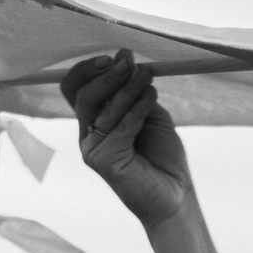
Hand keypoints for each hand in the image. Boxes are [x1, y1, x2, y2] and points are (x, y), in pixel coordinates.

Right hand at [61, 51, 193, 231]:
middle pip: (83, 94)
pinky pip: (119, 125)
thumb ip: (135, 90)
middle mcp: (88, 136)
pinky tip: (152, 96)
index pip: (76, 88)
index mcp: (94, 123)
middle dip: (108, 75)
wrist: (176, 198)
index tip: (117, 56)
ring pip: (101, 107)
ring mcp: (92, 149)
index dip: (90, 69)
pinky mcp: (102, 161)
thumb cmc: (163, 158)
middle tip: (130, 63)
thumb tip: (124, 54)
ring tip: (147, 77)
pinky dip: (137, 107)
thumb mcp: (150, 114)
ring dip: (126, 87)